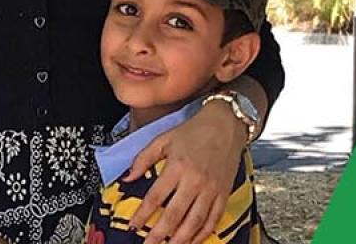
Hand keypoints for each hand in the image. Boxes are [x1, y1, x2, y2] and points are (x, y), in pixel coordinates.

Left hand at [124, 103, 246, 243]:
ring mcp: (211, 189)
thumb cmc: (196, 130)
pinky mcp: (223, 193)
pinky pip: (213, 219)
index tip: (133, 226)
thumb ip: (143, 159)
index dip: (142, 215)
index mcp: (178, 166)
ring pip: (194, 222)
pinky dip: (203, 234)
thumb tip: (127, 178)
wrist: (227, 123)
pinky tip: (193, 241)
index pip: (155, 197)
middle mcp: (195, 180)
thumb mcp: (164, 139)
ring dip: (180, 239)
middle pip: (174, 215)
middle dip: (159, 234)